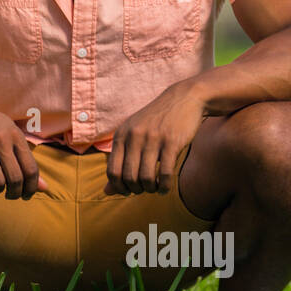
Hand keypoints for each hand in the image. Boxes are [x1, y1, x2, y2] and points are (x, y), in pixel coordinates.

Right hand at [0, 87, 39, 199]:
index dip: (32, 187)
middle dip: (16, 193)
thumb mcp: (9, 135)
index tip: (27, 194)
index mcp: (15, 135)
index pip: (31, 169)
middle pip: (16, 179)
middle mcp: (1, 140)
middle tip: (11, 195)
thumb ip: (25, 160)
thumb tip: (44, 188)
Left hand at [104, 81, 206, 195]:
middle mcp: (134, 136)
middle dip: (136, 190)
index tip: (128, 191)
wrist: (183, 99)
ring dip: (151, 189)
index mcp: (121, 135)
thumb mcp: (133, 137)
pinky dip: (165, 186)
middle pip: (129, 177)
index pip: (112, 171)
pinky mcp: (172, 142)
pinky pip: (166, 173)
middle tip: (144, 190)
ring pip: (147, 177)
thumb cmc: (155, 122)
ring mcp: (153, 138)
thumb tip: (106, 192)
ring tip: (155, 188)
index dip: (119, 187)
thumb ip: (120, 163)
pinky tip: (166, 188)